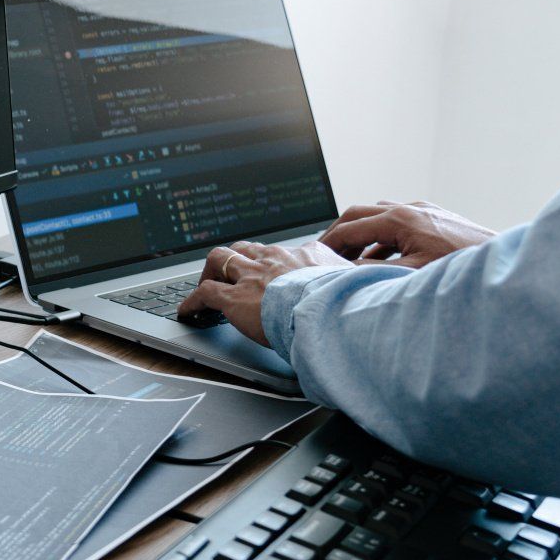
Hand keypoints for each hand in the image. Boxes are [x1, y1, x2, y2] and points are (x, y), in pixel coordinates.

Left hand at [179, 240, 351, 345]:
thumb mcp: (358, 286)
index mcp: (307, 255)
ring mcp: (252, 276)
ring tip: (206, 285)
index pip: (284, 252)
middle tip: (231, 273)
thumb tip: (372, 288)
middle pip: (247, 248)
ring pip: (220, 259)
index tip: (271, 271)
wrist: (332, 311)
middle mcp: (276, 259)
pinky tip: (187, 312)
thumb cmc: (350, 304)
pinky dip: (192, 302)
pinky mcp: (234, 297)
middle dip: (236, 259)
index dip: (273, 262)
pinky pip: (204, 293)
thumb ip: (355, 284)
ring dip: (211, 272)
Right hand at [320, 201, 494, 267]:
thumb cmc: (461, 269)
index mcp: (400, 219)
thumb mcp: (410, 276)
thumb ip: (373, 272)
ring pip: (378, 216)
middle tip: (323, 253)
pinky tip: (380, 259)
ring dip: (360, 235)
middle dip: (338, 234)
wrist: (503, 263)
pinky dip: (381, 239)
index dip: (328, 244)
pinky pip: (398, 223)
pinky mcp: (436, 219)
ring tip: (348, 259)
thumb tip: (343, 274)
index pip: (349, 228)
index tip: (314, 257)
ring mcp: (425, 211)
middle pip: (359, 214)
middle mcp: (411, 209)